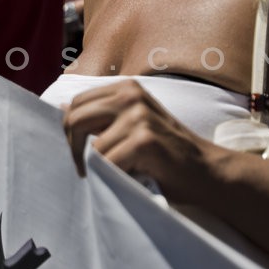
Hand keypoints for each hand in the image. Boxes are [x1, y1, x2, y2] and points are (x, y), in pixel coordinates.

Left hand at [62, 80, 218, 199]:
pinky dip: (110, 177)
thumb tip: (60, 107)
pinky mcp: (144, 139)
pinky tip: (126, 180)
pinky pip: (106, 162)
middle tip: (82, 170)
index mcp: (125, 88)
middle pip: (74, 120)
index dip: (69, 131)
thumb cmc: (166, 153)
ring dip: (95, 168)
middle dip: (72, 150)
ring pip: (90, 147)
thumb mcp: (132, 125)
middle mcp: (130, 95)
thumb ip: (101, 116)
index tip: (77, 153)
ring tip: (109, 177)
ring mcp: (138, 115)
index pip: (76, 105)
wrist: (208, 171)